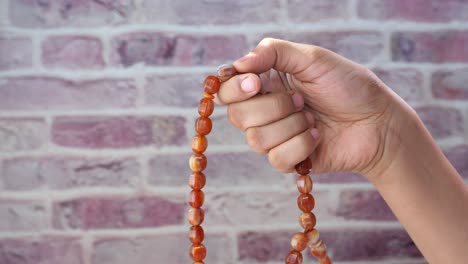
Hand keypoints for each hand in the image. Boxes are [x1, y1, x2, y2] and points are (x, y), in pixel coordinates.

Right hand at [217, 38, 411, 179]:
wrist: (377, 121)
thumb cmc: (348, 85)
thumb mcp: (312, 58)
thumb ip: (273, 52)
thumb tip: (237, 65)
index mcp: (266, 83)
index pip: (227, 89)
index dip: (234, 88)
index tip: (255, 82)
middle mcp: (264, 110)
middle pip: (238, 116)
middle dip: (273, 107)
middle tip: (301, 100)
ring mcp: (275, 137)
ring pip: (256, 140)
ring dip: (291, 126)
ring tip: (313, 118)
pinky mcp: (288, 160)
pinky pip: (276, 159)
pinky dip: (301, 145)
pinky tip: (317, 136)